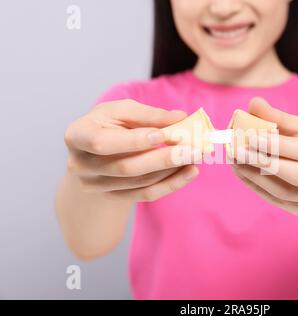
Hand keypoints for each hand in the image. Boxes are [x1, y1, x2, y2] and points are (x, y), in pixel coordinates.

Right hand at [64, 99, 200, 201]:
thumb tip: (181, 118)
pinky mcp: (114, 196)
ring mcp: (96, 186)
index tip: (162, 135)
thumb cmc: (108, 123)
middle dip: (162, 158)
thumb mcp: (121, 111)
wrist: (92, 152)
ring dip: (171, 171)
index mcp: (77, 136)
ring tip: (196, 157)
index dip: (132, 141)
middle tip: (192, 149)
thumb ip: (149, 115)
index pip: (102, 143)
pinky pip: (145, 195)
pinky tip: (190, 172)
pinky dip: (171, 184)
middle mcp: (81, 165)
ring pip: (139, 183)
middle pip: (125, 167)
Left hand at [231, 97, 297, 216]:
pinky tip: (242, 173)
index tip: (252, 137)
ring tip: (235, 161)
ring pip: (286, 193)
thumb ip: (279, 117)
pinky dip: (258, 187)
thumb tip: (254, 103)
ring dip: (256, 177)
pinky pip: (279, 202)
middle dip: (265, 163)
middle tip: (238, 152)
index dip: (280, 146)